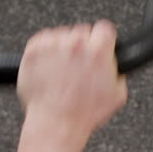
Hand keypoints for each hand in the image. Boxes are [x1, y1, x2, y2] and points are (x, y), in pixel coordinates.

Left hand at [16, 21, 127, 137]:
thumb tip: (116, 64)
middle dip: (81, 46)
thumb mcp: (117, 95)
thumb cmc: (83, 113)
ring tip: (61, 73)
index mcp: (99, 51)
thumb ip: (118, 72)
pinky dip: (44, 52)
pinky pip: (41, 41)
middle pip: (82, 31)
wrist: (56, 123)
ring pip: (60, 36)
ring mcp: (53, 45)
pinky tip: (49, 70)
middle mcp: (76, 43)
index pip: (105, 28)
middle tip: (77, 67)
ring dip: (62, 49)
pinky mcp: (34, 49)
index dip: (102, 39)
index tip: (98, 46)